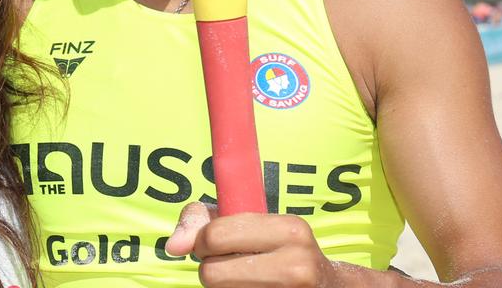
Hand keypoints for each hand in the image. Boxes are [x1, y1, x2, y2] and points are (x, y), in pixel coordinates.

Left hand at [165, 202, 343, 287]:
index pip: (214, 236)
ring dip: (223, 287)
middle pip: (211, 273)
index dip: (203, 242)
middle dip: (210, 268)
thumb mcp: (249, 222)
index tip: (213, 245)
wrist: (329, 287)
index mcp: (289, 228)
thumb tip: (173, 246)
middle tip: (229, 265)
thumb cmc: (278, 248)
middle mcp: (297, 264)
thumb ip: (201, 220)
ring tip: (245, 278)